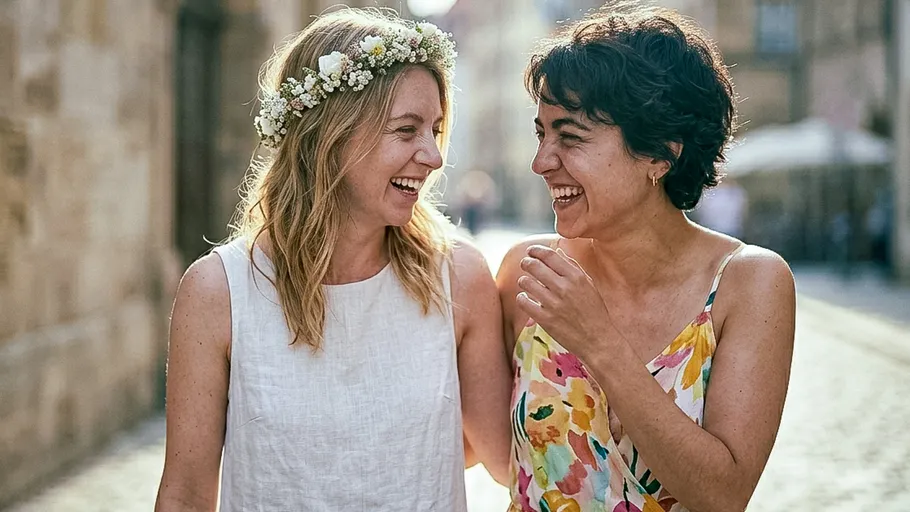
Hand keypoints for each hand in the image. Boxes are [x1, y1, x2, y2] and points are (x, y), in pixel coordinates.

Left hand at [516, 245, 610, 359]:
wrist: (599, 340)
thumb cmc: (594, 311)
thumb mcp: (588, 284)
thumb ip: (572, 267)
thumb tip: (556, 250)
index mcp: (576, 277)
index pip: (550, 255)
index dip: (536, 250)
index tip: (531, 251)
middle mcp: (564, 288)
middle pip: (534, 266)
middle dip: (526, 262)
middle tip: (525, 264)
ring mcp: (553, 304)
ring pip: (526, 282)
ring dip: (524, 280)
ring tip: (527, 283)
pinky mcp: (545, 319)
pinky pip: (523, 301)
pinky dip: (522, 298)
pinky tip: (526, 298)